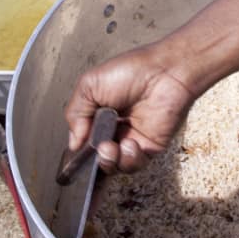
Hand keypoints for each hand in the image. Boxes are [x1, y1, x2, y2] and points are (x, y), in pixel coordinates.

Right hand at [64, 44, 196, 172]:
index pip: (85, 142)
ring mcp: (133, 139)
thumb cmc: (130, 71)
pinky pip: (134, 165)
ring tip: (111, 147)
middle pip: (97, 158)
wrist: (165, 72)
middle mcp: (116, 130)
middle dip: (93, 160)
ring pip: (114, 166)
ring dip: (109, 161)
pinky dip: (128, 159)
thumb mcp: (90, 85)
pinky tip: (131, 143)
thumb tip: (73, 143)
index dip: (80, 153)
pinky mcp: (150, 147)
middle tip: (99, 147)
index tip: (75, 158)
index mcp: (100, 115)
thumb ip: (75, 113)